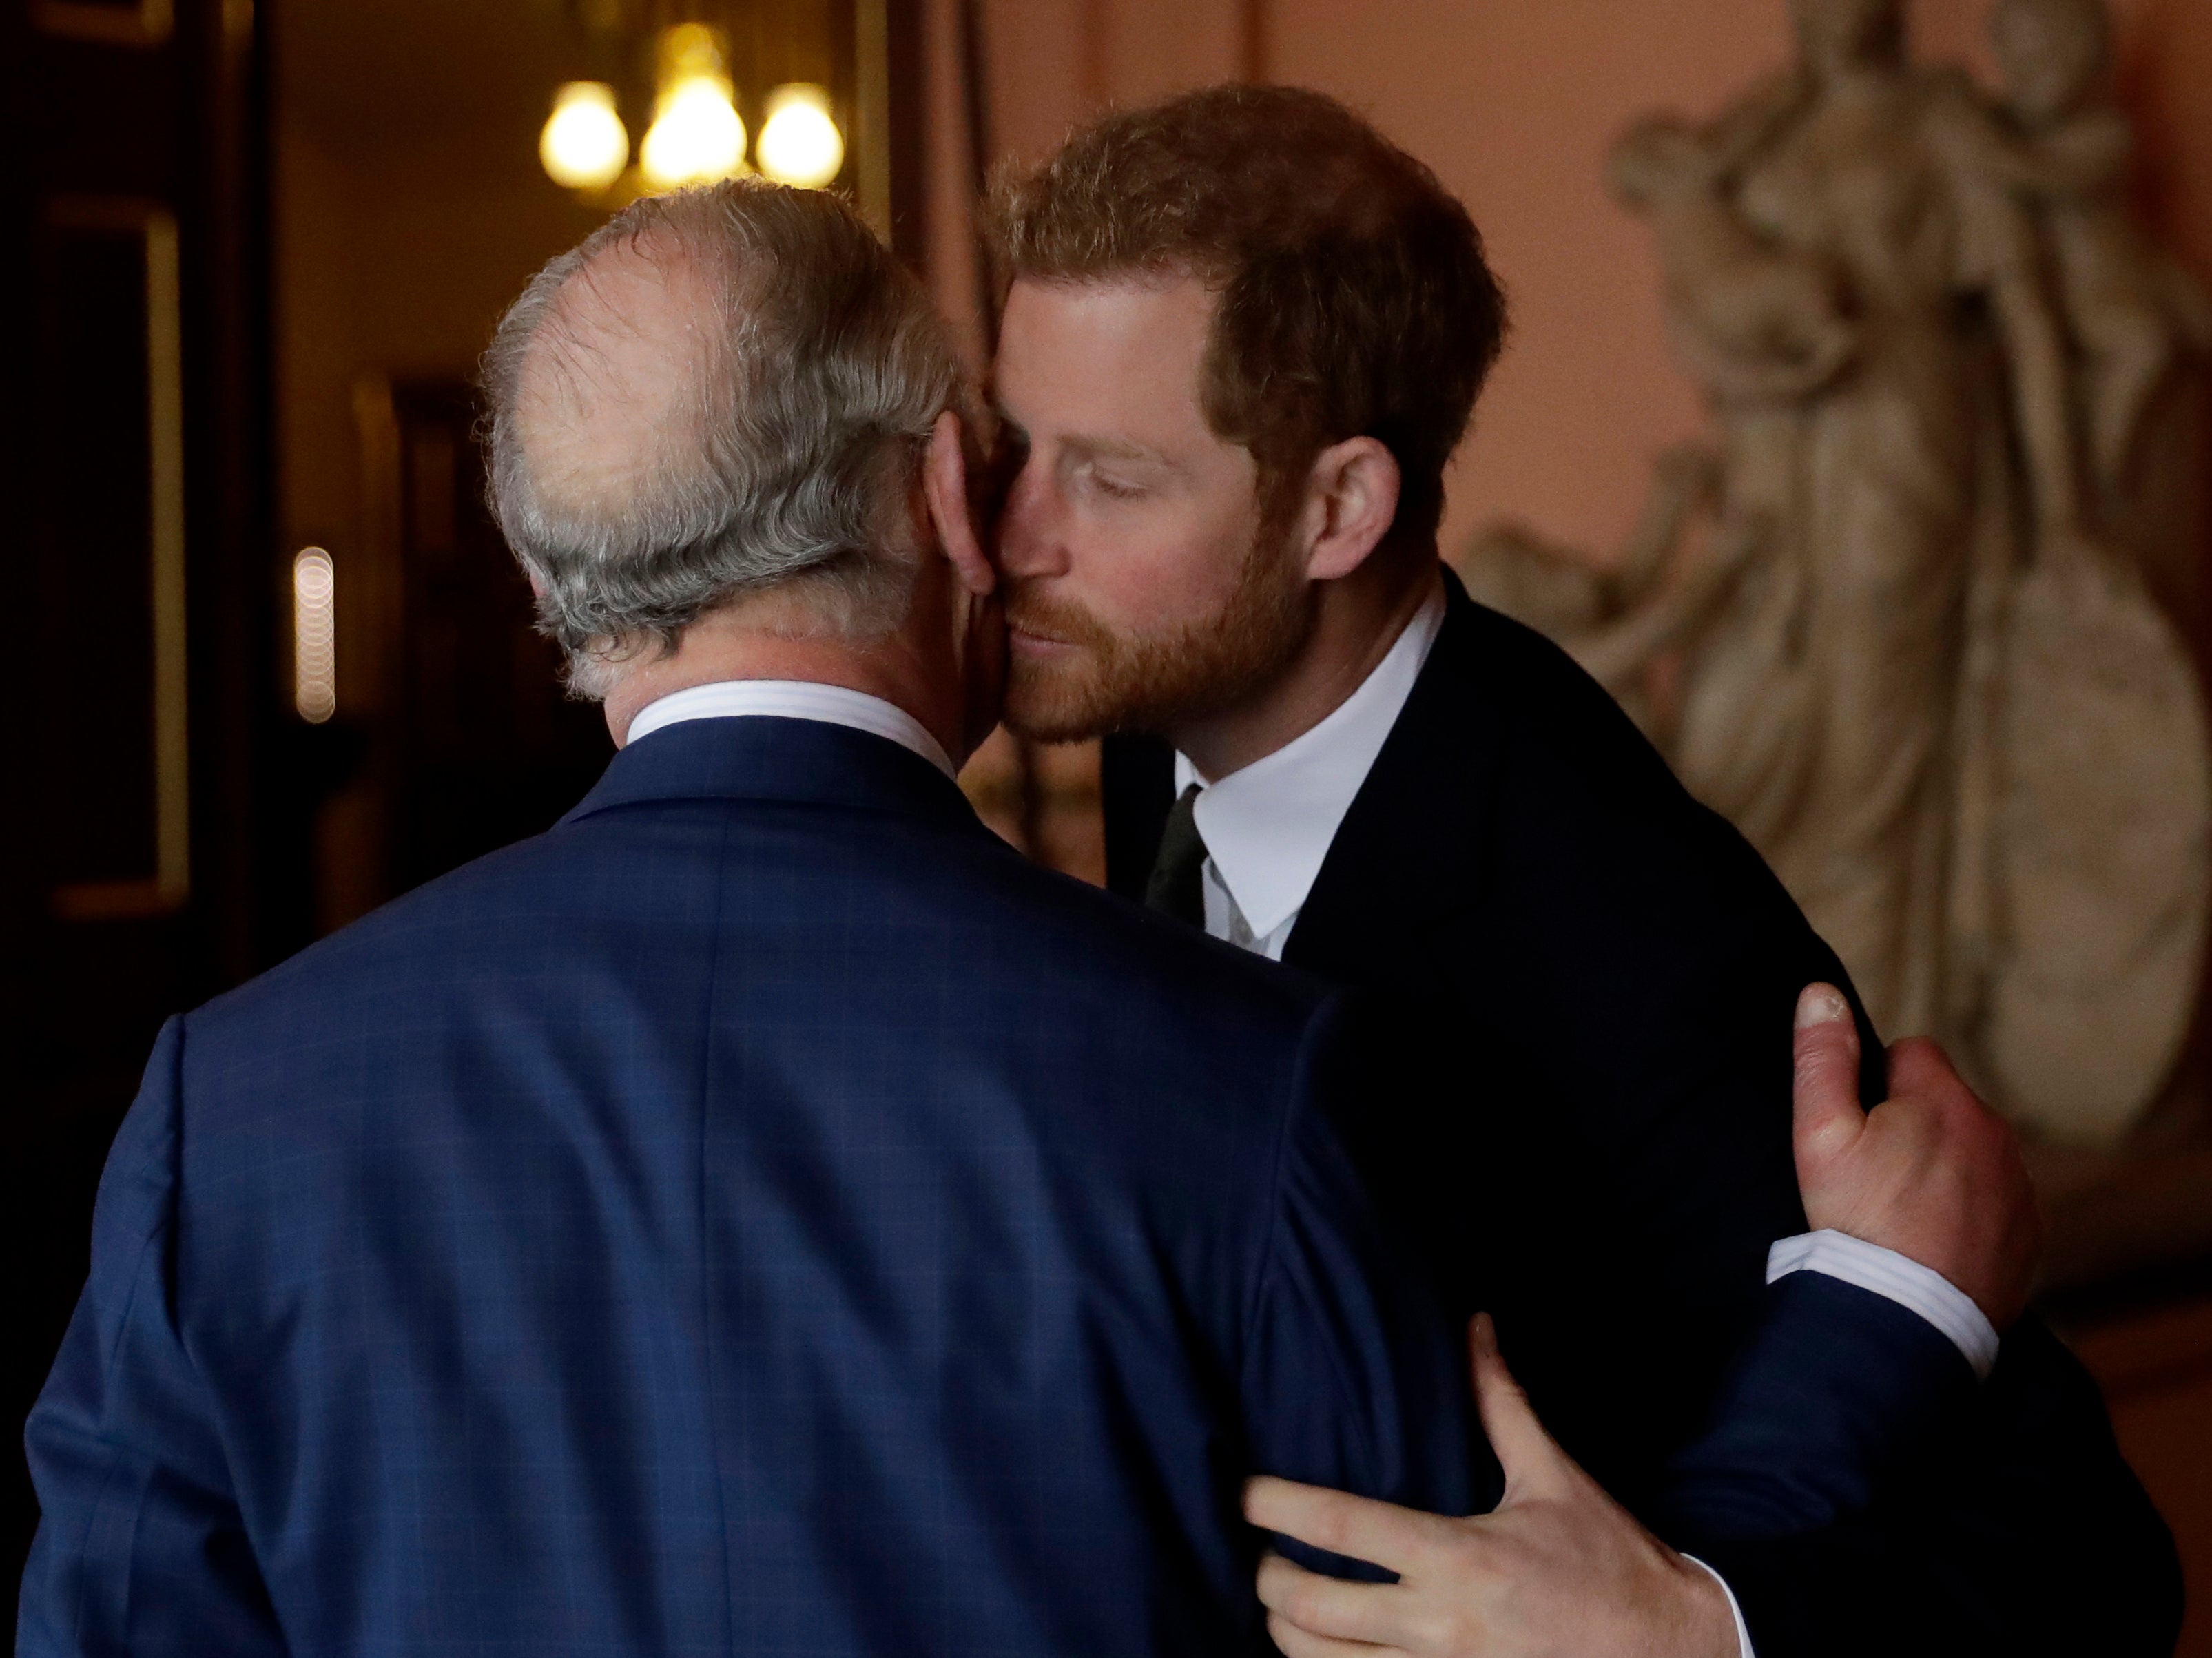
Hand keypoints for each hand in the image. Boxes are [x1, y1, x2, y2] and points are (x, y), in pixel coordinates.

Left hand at [1246, 1316, 1738, 1657]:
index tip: (1238, 1490)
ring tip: (1278, 1605)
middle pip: (1309, 1611)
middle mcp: (1441, 1627)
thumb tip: (1477, 1323)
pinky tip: (1323, 1650)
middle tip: (1254, 1553)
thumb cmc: (1609, 1561)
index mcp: (1459, 1558)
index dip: (1274, 1506)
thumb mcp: (1553, 1477)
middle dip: (1265, 1580)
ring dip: (1286, 1637)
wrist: (1673, 1653)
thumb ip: (1501, 1401)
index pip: (1340, 1528)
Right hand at [1792, 983, 2040, 1329]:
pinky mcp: (2028, 1231)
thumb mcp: (1820, 1134)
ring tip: (1902, 1213)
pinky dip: (1968, 1210)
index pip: (1913, 1053)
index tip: (1859, 1128)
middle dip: (1914, 1124)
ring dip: (1944, 1166)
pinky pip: (1994, 1199)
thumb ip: (1821, 1057)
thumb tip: (1821, 992)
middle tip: (1874, 1175)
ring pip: (1973, 1150)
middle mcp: (1993, 1132)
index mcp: (1943, 1099)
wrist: (1909, 1317)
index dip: (1877, 1083)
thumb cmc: (1858, 1221)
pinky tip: (1932, 1242)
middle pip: (1946, 1103)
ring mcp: (2017, 1185)